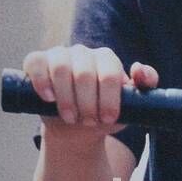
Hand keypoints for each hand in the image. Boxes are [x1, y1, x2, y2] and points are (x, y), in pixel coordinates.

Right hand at [22, 44, 157, 140]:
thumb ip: (144, 88)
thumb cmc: (104, 115)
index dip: (109, 99)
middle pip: (85, 74)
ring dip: (67, 99)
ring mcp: (59, 54)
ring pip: (61, 69)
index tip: (108, 119)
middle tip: (89, 121)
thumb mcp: (129, 107)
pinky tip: (49, 98)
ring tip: (72, 118)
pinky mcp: (38, 61)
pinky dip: (41, 81)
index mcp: (107, 59)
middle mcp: (83, 53)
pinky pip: (36, 63)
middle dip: (87, 104)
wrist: (75, 127)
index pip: (110, 74)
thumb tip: (140, 71)